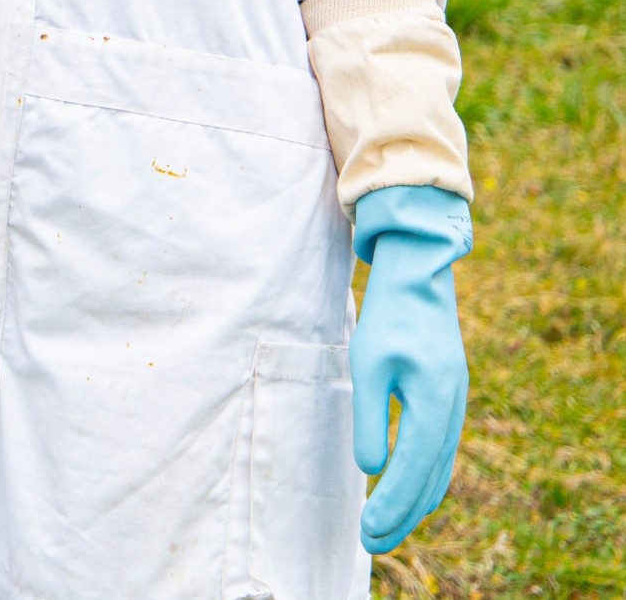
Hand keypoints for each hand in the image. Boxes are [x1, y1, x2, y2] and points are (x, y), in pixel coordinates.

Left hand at [351, 184, 471, 552]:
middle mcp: (452, 412)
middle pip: (429, 479)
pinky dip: (424, 478)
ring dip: (412, 501)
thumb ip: (370, 418)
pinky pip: (440, 451)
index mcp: (434, 405)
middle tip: (372, 544)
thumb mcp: (368, 365)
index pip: (412, 469)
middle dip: (401, 515)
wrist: (420, 278)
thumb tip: (369, 469)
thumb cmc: (388, 318)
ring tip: (384, 528)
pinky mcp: (447, 399)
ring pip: (438, 469)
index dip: (391, 504)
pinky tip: (406, 490)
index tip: (368, 531)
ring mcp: (454, 406)